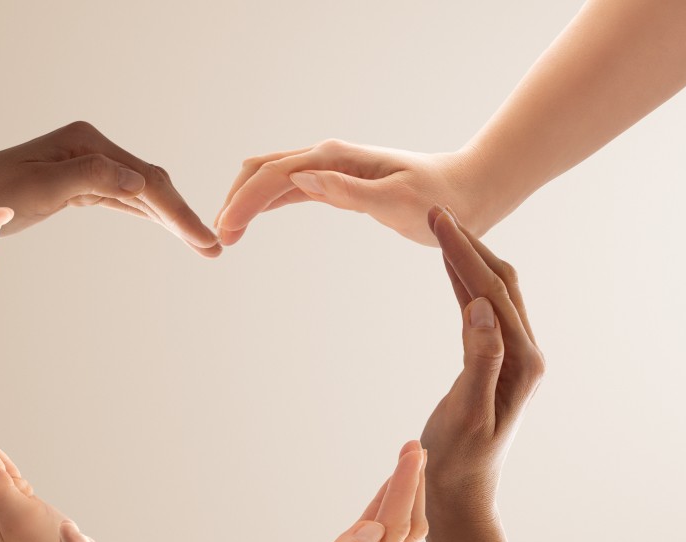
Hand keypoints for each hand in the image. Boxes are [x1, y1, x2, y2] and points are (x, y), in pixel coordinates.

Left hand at [0, 122, 220, 256]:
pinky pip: (127, 200)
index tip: (204, 241)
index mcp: (90, 144)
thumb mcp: (41, 186)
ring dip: (173, 220)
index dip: (179, 213)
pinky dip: (151, 215)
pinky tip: (170, 229)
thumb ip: (92, 178)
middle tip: (214, 249)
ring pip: (145, 193)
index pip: (148, 181)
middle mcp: (95, 149)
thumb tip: (142, 182)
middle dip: (184, 217)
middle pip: (154, 184)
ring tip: (203, 245)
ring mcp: (90, 165)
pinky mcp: (82, 181)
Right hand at [214, 141, 493, 246]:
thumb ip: (349, 192)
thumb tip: (301, 181)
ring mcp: (332, 171)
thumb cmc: (439, 201)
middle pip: (264, 169)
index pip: (276, 175)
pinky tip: (252, 219)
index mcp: (337, 158)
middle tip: (218, 238)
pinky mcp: (339, 186)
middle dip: (237, 199)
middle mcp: (329, 158)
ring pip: (273, 178)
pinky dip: (267, 203)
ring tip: (226, 233)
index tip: (226, 231)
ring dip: (247, 200)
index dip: (246, 202)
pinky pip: (291, 190)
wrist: (467, 194)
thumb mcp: (397, 201)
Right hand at [226, 442, 428, 541]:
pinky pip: (375, 538)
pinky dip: (382, 509)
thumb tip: (374, 530)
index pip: (393, 532)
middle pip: (405, 530)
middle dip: (413, 488)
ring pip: (394, 533)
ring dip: (403, 496)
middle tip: (416, 448)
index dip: (404, 490)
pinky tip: (388, 488)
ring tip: (410, 459)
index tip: (412, 455)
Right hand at [420, 208, 545, 511]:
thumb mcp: (469, 413)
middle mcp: (525, 353)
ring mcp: (513, 356)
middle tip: (436, 212)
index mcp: (524, 362)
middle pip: (500, 283)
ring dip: (468, 258)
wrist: (462, 493)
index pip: (494, 293)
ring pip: (492, 292)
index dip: (466, 254)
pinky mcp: (495, 361)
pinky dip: (464, 282)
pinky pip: (481, 310)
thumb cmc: (461, 461)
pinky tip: (448, 263)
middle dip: (470, 245)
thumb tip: (481, 310)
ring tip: (440, 226)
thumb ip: (480, 360)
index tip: (439, 222)